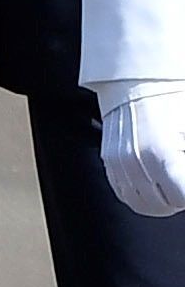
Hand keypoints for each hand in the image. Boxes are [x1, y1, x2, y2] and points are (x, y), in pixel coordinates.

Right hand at [106, 83, 184, 217]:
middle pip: (162, 206)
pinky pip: (124, 192)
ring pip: (141, 204)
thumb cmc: (172, 99)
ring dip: (161, 202)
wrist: (139, 80)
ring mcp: (117, 163)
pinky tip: (155, 187)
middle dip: (178, 197)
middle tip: (182, 184)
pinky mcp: (108, 161)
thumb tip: (184, 175)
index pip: (181, 197)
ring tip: (173, 188)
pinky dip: (141, 196)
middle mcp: (134, 162)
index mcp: (160, 154)